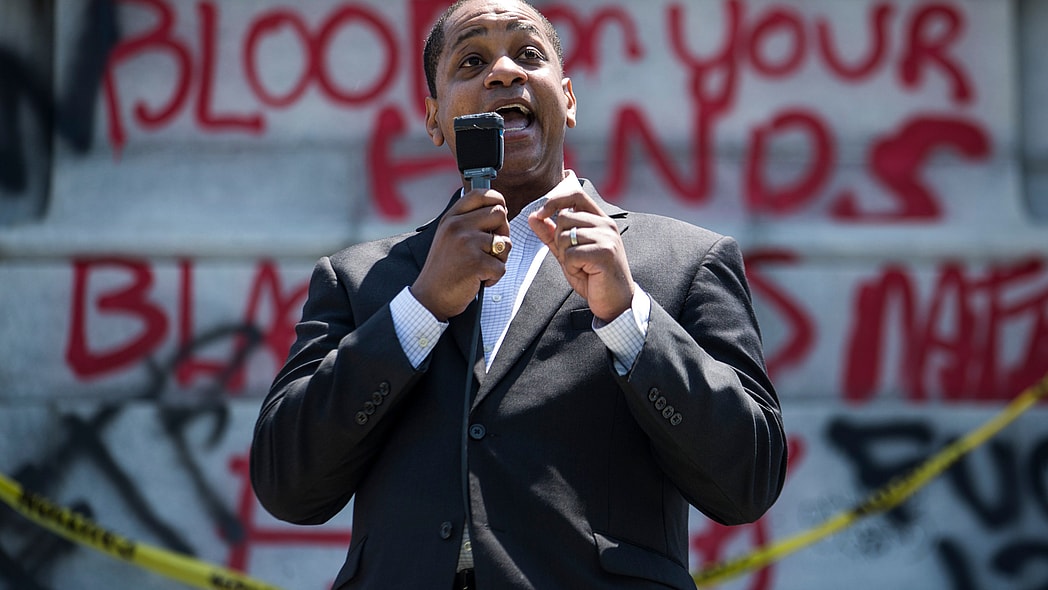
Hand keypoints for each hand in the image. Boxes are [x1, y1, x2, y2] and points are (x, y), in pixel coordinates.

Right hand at [412, 188, 511, 320]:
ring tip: (481, 267)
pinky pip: (502, 266)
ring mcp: (466, 243)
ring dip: (500, 258)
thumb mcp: (448, 236)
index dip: (497, 200)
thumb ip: (467, 221)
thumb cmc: (443, 270)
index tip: (499, 211)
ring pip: (505, 242)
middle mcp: (457, 226)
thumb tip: (498, 209)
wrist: (430, 297)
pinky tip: (478, 280)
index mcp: (451, 217)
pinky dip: (494, 277)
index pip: (481, 194)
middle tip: (491, 249)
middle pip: (500, 214)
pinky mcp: (476, 262)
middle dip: (503, 232)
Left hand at [528, 184, 633, 322]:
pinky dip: (572, 267)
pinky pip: (571, 254)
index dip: (555, 200)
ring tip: (582, 266)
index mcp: (600, 220)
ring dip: (566, 256)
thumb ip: (552, 234)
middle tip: (573, 258)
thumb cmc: (593, 277)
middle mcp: (606, 224)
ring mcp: (607, 237)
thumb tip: (533, 217)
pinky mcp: (605, 253)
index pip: (576, 195)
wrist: (615, 302)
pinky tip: (586, 273)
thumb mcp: (568, 252)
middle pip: (564, 218)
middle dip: (559, 240)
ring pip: (565, 237)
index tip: (541, 213)